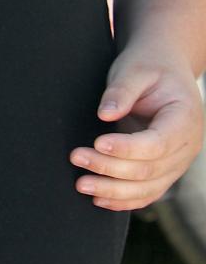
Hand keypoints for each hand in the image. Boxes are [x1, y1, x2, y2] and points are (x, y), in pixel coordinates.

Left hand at [70, 48, 204, 210]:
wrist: (164, 67)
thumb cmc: (148, 64)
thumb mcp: (135, 68)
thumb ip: (121, 90)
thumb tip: (104, 115)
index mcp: (185, 118)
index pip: (158, 143)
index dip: (128, 147)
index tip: (98, 142)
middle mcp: (186, 146)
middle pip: (149, 169)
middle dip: (111, 168)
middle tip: (76, 157)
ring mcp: (177, 162)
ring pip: (147, 187)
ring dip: (113, 190)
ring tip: (81, 185)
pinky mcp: (164, 169)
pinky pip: (147, 191)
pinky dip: (124, 199)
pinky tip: (99, 198)